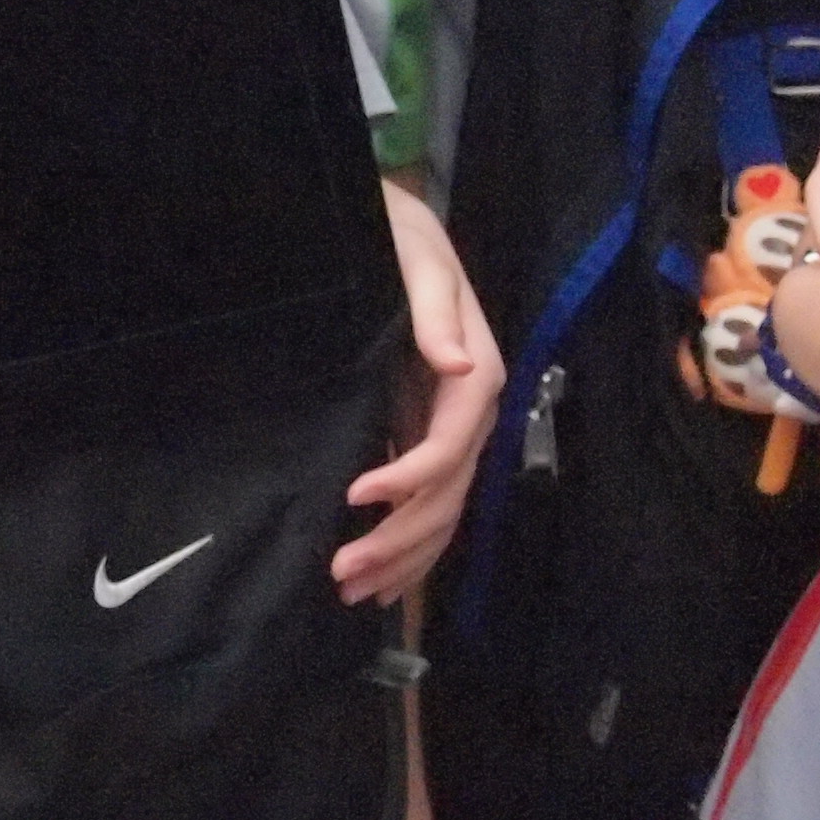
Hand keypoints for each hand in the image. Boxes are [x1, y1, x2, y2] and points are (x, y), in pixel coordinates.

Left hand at [339, 183, 505, 603]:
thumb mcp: (417, 257)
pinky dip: (409, 548)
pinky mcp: (426, 437)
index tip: (357, 492)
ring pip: (441, 511)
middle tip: (343, 570)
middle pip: (448, 493)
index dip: (411, 475)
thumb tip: (460, 363)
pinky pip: (429, 504)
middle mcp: (470, 411)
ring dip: (402, 558)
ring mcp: (451, 430)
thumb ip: (435, 311)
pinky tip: (380, 581)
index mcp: (476, 372)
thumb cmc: (401, 236)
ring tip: (353, 590)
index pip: (451, 442)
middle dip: (399, 538)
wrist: (396, 229)